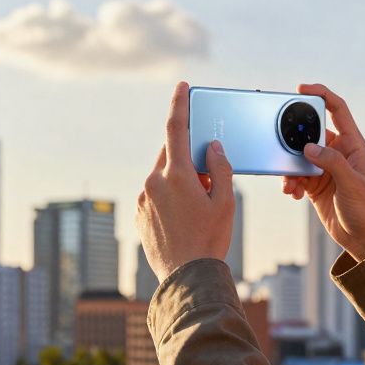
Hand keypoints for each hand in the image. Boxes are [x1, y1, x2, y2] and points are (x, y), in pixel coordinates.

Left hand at [136, 81, 235, 282]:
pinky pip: (154, 194)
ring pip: (162, 175)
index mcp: (176, 174)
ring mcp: (143, 199)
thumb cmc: (209, 240)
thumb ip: (221, 168)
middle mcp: (153, 182)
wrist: (186, 277)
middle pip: (170, 153)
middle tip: (207, 175)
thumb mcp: (225, 203)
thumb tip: (212, 148)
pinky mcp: (139, 214)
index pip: (176, 128)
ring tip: (197, 205)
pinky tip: (184, 218)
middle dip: (188, 156)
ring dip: (179, 179)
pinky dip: (169, 196)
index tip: (182, 87)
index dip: (180, 103)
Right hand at [282, 83, 364, 260]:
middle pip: (311, 133)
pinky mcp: (314, 184)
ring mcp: (325, 168)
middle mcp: (338, 153)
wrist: (363, 238)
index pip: (337, 110)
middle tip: (282, 143)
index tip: (301, 89)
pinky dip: (289, 182)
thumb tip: (309, 148)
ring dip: (289, 167)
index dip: (321, 95)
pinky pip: (295, 175)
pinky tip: (291, 193)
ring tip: (288, 182)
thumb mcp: (352, 184)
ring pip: (298, 156)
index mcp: (352, 145)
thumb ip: (332, 163)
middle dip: (294, 138)